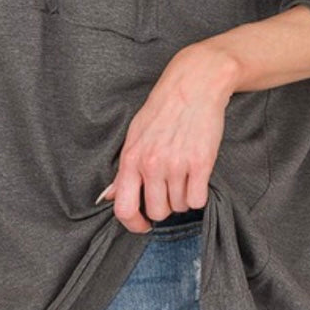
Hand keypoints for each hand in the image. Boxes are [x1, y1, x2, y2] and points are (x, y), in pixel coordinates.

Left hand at [95, 41, 235, 233]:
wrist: (194, 84)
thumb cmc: (163, 108)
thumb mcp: (135, 134)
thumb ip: (124, 170)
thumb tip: (109, 197)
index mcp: (131, 158)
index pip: (123, 209)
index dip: (134, 224)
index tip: (144, 224)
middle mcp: (151, 164)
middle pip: (157, 213)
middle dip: (165, 207)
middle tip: (169, 189)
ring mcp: (176, 165)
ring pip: (180, 207)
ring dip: (183, 197)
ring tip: (184, 173)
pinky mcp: (201, 163)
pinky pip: (198, 200)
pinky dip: (199, 194)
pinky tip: (197, 177)